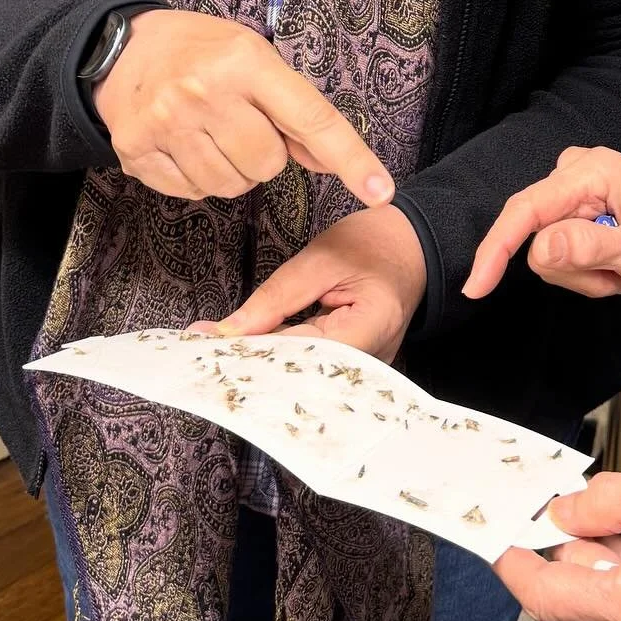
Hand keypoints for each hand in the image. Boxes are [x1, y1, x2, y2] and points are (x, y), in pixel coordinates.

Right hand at [92, 9, 392, 205]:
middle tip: (241, 123)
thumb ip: (295, 109)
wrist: (123, 47)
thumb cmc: (201, 50)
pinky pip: (193, 192)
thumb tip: (331, 161)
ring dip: (232, 169)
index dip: (350, 158)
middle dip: (264, 153)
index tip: (380, 190)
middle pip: (268, 164)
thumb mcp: (254, 57)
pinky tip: (185, 145)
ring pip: (232, 185)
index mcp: (244, 62)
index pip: (311, 119)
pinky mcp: (137, 151)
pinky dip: (198, 178)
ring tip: (211, 132)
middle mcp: (205, 92)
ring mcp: (166, 124)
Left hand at [189, 204, 426, 361]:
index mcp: (372, 325)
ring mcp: (366, 370)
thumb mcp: (320, 258)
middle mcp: (373, 361)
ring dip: (264, 365)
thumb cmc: (374, 243)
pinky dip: (282, 361)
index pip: (304, 351)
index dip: (256, 352)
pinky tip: (251, 353)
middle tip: (206, 355)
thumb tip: (226, 331)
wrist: (414, 246)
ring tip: (220, 354)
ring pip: (305, 377)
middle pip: (303, 375)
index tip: (211, 347)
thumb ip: (275, 296)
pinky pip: (313, 370)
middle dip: (253, 366)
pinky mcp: (355, 368)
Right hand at [463, 146, 620, 300]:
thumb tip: (539, 248)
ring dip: (582, 275)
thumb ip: (592, 247)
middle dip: (573, 272)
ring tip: (619, 271)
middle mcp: (574, 172)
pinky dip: (583, 271)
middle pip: (537, 240)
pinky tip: (611, 265)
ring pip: (545, 253)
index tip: (477, 286)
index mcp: (593, 173)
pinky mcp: (568, 206)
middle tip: (615, 278)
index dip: (497, 248)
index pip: (526, 209)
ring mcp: (569, 190)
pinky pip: (555, 252)